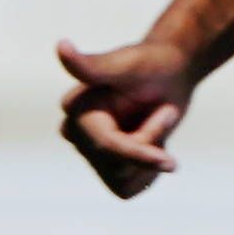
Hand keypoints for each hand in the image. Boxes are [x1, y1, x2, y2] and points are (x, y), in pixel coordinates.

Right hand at [54, 30, 200, 195]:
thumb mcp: (126, 65)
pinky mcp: (107, 167)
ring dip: (150, 158)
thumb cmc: (151, 62)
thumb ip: (92, 65)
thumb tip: (61, 45)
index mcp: (76, 111)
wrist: (171, 72)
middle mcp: (76, 134)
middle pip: (118, 167)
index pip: (108, 148)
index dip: (141, 151)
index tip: (172, 151)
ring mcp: (90, 152)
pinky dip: (148, 173)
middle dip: (148, 146)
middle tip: (164, 112)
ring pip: (124, 182)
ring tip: (155, 124)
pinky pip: (129, 189)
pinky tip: (152, 144)